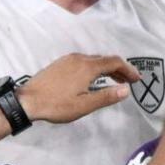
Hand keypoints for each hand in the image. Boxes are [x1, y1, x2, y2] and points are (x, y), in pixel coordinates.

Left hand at [18, 53, 139, 123]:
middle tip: (129, 81)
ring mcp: (68, 59)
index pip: (114, 62)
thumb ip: (106, 96)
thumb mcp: (84, 105)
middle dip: (120, 69)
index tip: (137, 79)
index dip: (128, 69)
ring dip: (107, 68)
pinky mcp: (60, 63)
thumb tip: (126, 90)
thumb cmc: (57, 105)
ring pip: (94, 60)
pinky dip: (95, 68)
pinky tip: (93, 79)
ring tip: (114, 80)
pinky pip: (84, 61)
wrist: (27, 101)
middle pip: (105, 59)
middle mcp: (79, 58)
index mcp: (88, 67)